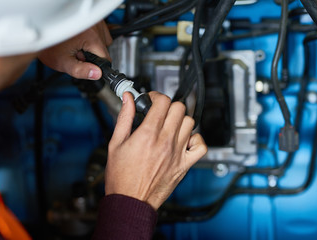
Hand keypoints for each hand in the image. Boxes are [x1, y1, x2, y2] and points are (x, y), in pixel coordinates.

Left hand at [38, 21, 111, 79]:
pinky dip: (93, 38)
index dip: (95, 66)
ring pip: (104, 41)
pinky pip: (100, 32)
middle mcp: (94, 26)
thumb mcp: (63, 63)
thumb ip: (80, 71)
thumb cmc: (49, 46)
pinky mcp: (91, 19)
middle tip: (77, 54)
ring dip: (94, 46)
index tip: (84, 63)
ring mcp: (93, 21)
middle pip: (104, 50)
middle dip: (93, 55)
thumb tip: (96, 74)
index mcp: (90, 37)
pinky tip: (80, 39)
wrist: (41, 32)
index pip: (105, 59)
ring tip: (77, 46)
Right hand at [105, 91, 206, 209]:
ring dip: (180, 120)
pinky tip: (184, 140)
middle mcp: (165, 141)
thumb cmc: (121, 177)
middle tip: (160, 112)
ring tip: (170, 125)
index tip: (151, 100)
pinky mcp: (184, 165)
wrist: (130, 201)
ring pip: (190, 123)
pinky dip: (195, 139)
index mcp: (148, 134)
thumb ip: (124, 118)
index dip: (156, 96)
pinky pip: (200, 146)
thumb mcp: (116, 143)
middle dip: (168, 106)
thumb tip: (128, 100)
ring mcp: (177, 153)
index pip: (162, 102)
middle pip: (179, 108)